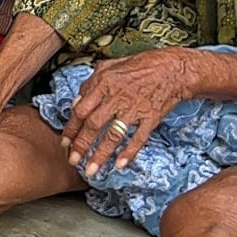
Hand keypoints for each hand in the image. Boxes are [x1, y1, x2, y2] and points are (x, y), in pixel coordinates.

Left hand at [61, 48, 198, 175]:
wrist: (173, 69)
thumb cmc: (141, 66)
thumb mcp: (110, 66)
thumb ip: (92, 82)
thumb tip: (77, 100)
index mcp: (104, 83)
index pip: (81, 109)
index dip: (71, 128)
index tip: (64, 142)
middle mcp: (117, 97)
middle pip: (94, 125)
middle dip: (81, 145)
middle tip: (73, 161)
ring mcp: (134, 109)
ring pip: (113, 135)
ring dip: (100, 155)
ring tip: (91, 170)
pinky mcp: (151, 118)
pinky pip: (138, 139)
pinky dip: (129, 153)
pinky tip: (119, 165)